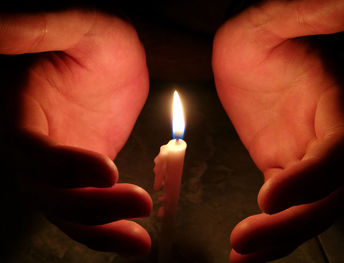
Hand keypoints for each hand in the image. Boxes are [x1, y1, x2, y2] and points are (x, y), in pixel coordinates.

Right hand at [0, 9, 151, 254]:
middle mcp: (36, 145)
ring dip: (102, 230)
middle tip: (138, 206)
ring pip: (69, 209)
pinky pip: (93, 205)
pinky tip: (136, 236)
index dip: (62, 166)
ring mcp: (62, 162)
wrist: (117, 55)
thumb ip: (39, 30)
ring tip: (140, 242)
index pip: (30, 150)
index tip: (105, 170)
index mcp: (23, 111)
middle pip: (48, 191)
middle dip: (90, 207)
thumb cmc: (97, 35)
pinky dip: (111, 224)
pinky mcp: (87, 172)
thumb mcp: (77, 25)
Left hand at [212, 0, 343, 261]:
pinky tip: (244, 247)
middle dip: (293, 221)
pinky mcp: (282, 164)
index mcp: (339, 105)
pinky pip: (281, 205)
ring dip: (278, 237)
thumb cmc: (261, 34)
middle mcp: (330, 137)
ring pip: (307, 208)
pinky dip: (266, 228)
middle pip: (330, 194)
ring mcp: (306, 156)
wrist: (244, 52)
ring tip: (242, 256)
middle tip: (247, 241)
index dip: (313, 178)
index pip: (339, 152)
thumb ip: (312, 18)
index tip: (270, 195)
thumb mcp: (279, 20)